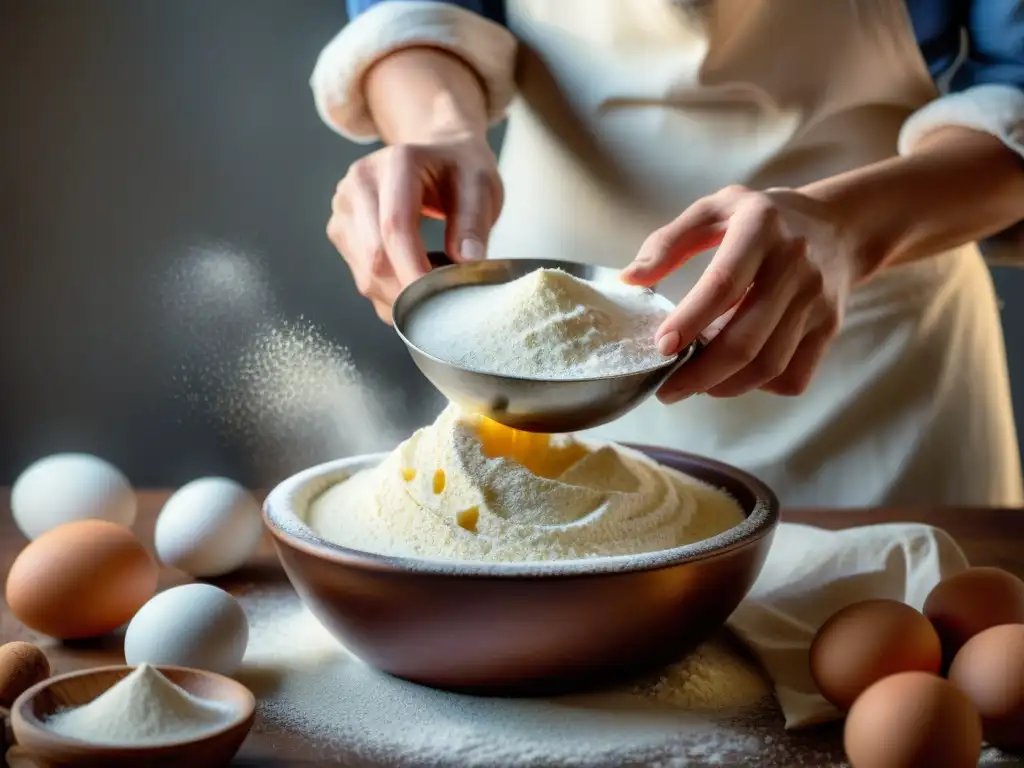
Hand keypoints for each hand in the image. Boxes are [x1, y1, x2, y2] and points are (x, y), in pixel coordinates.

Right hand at [327, 134, 502, 322]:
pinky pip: (363, 278)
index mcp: (397, 163)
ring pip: (366, 276)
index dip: (415, 270)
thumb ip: (474, 221)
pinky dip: (392, 292)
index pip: (396, 227)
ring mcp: (344, 208)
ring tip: (435, 283)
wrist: (437, 155)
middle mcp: (360, 183)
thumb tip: (465, 261)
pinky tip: (415, 279)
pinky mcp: (341, 231)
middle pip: (375, 258)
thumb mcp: (481, 185)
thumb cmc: (460, 170)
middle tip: (447, 298)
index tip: (440, 298)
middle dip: (411, 291)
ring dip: (402, 296)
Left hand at [623, 185, 857, 401]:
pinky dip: (760, 387)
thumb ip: (668, 242)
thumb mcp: (714, 210)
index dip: (690, 320)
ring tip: (697, 383)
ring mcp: (817, 301)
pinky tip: (738, 375)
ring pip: (769, 365)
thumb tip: (629, 279)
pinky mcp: (830, 328)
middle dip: (700, 374)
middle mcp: (795, 266)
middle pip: (746, 339)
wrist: (839, 226)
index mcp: (760, 229)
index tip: (661, 348)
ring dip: (725, 385)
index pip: (723, 284)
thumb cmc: (762, 219)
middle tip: (668, 389)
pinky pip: (794, 377)